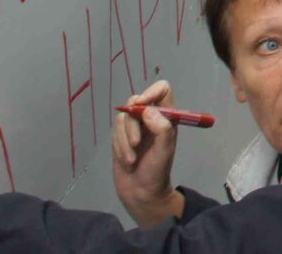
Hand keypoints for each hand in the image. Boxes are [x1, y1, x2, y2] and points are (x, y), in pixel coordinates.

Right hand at [112, 79, 184, 228]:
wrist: (140, 193)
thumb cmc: (157, 172)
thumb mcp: (164, 151)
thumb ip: (162, 129)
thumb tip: (149, 110)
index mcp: (167, 116)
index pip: (162, 89)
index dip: (151, 92)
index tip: (142, 106)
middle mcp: (151, 117)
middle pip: (136, 101)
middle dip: (132, 124)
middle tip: (136, 144)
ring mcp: (134, 126)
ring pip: (123, 117)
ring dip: (124, 140)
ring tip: (132, 159)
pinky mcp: (120, 136)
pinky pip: (114, 130)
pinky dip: (119, 146)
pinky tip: (126, 160)